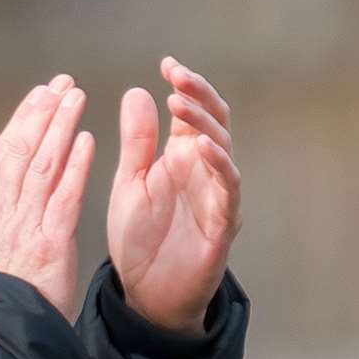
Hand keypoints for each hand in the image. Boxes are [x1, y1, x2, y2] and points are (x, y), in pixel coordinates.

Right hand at [0, 75, 94, 319]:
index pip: (3, 153)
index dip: (22, 120)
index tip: (38, 95)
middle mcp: (2, 211)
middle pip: (22, 150)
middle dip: (43, 112)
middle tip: (61, 84)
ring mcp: (25, 224)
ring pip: (43, 165)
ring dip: (60, 127)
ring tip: (76, 98)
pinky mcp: (50, 242)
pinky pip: (63, 196)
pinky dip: (75, 166)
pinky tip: (86, 140)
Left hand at [107, 57, 240, 334]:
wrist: (145, 294)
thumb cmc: (140, 237)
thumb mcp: (130, 182)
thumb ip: (136, 141)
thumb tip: (137, 91)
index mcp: (181, 157)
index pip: (191, 112)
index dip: (185, 86)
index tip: (167, 64)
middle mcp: (204, 171)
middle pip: (213, 122)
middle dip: (198, 95)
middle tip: (177, 75)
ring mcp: (216, 196)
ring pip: (224, 149)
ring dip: (204, 124)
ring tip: (180, 103)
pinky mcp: (222, 224)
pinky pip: (227, 190)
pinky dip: (219, 166)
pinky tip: (203, 148)